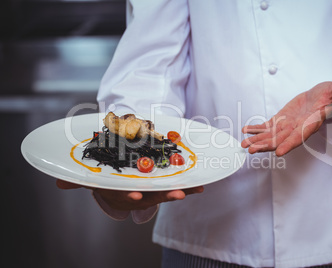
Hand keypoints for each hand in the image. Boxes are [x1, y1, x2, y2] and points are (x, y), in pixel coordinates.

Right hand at [56, 180, 203, 210]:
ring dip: (181, 191)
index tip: (136, 195)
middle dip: (163, 195)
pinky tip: (201, 185)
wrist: (122, 176)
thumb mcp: (92, 176)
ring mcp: (153, 190)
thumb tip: (58, 181)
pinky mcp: (164, 186)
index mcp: (121, 191)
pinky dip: (188, 187)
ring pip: (167, 192)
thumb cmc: (108, 174)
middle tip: (176, 193)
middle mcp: (138, 194)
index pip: (124, 194)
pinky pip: (177, 186)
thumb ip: (78, 179)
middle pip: (151, 195)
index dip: (129, 195)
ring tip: (194, 189)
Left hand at [241, 82, 331, 155]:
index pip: (299, 137)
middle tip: (252, 149)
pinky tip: (246, 130)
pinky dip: (256, 128)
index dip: (289, 144)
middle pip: (280, 139)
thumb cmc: (328, 95)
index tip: (279, 152)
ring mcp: (287, 125)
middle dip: (266, 145)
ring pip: (270, 135)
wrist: (320, 96)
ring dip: (257, 140)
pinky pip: (267, 126)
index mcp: (309, 124)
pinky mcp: (280, 120)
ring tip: (244, 144)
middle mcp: (297, 128)